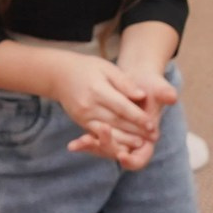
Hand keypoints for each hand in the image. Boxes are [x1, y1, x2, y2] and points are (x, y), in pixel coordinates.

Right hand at [52, 55, 174, 163]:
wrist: (60, 75)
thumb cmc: (87, 68)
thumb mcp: (107, 68)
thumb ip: (124, 82)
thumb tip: (141, 96)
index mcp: (98, 90)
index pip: (122, 107)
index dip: (138, 117)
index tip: (152, 124)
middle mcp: (89, 106)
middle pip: (116, 121)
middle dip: (136, 131)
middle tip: (153, 137)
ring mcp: (83, 116)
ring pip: (107, 131)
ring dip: (125, 139)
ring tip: (141, 144)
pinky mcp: (80, 122)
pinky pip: (97, 134)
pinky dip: (111, 141)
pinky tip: (122, 145)